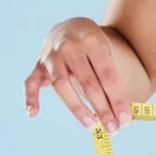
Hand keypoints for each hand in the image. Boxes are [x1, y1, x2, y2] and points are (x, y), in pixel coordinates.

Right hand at [23, 17, 131, 133]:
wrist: (70, 26)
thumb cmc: (93, 47)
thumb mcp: (106, 53)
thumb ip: (110, 79)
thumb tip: (121, 113)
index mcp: (92, 42)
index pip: (108, 76)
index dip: (117, 100)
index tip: (125, 119)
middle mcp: (70, 47)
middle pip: (88, 84)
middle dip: (102, 109)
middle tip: (113, 128)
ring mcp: (51, 56)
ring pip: (62, 86)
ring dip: (78, 109)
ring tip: (91, 125)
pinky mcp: (38, 65)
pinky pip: (30, 83)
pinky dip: (30, 98)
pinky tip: (33, 113)